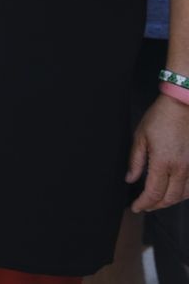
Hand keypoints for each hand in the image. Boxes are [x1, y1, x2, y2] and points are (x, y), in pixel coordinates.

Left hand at [129, 96, 188, 211]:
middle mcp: (181, 168)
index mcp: (163, 162)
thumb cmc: (160, 118)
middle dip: (155, 206)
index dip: (144, 203)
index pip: (153, 193)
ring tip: (157, 201)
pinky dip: (183, 194)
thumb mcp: (140, 137)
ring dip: (170, 201)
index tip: (136, 207)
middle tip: (145, 206)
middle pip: (170, 198)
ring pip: (184, 195)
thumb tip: (130, 178)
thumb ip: (135, 161)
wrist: (183, 106)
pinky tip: (175, 192)